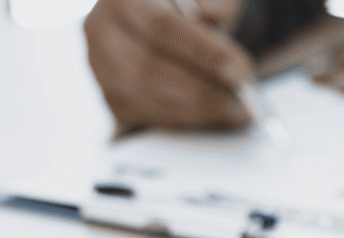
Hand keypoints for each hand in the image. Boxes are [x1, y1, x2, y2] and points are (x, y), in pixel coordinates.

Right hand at [84, 0, 251, 133]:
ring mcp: (100, 68)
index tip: (240, 72)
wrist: (164, 25)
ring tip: (236, 111)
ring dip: (198, 111)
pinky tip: (214, 116)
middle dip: (204, 90)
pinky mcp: (110, 98)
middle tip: (243, 100)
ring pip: (148, 99)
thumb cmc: (187, 8)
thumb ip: (215, 2)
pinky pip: (148, 118)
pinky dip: (186, 121)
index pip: (162, 28)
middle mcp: (101, 31)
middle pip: (151, 70)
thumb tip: (213, 14)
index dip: (203, 53)